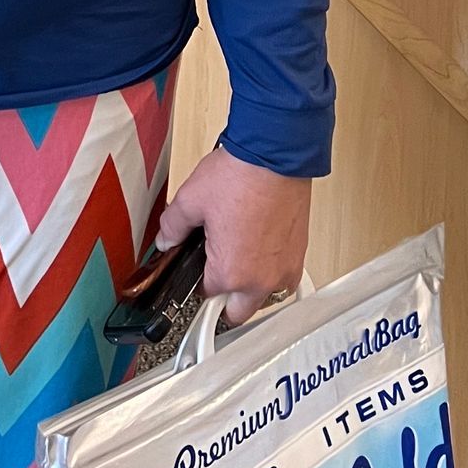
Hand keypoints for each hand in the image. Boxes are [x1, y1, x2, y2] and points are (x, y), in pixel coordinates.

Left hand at [155, 146, 310, 325]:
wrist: (276, 155)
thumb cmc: (241, 176)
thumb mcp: (191, 200)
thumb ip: (172, 227)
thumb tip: (166, 240)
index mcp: (230, 274)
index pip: (206, 296)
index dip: (197, 281)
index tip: (197, 267)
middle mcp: (261, 280)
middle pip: (237, 312)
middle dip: (224, 299)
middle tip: (216, 271)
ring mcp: (285, 269)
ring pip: (264, 297)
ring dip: (251, 287)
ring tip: (239, 255)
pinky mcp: (300, 254)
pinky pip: (284, 279)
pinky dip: (272, 271)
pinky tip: (260, 248)